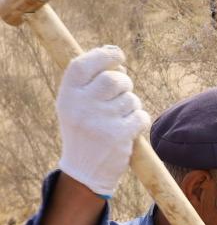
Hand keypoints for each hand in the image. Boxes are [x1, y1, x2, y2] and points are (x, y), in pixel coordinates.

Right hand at [56, 45, 149, 197]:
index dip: (104, 55)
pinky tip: (132, 128)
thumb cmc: (83, 133)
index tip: (118, 56)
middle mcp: (82, 105)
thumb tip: (114, 52)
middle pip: (114, 79)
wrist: (84, 172)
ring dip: (133, 105)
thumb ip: (89, 80)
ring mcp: (100, 120)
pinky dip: (141, 120)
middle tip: (124, 92)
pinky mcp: (118, 135)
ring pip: (130, 98)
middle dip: (125, 83)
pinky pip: (140, 116)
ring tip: (123, 116)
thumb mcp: (74, 105)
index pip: (85, 63)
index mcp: (68, 95)